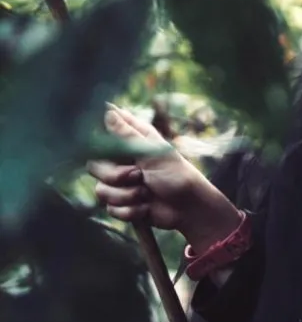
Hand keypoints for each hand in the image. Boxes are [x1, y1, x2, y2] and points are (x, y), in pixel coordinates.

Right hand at [87, 105, 243, 253]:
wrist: (187, 208)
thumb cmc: (176, 175)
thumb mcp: (152, 153)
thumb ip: (127, 135)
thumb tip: (108, 110)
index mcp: (132, 140)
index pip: (104, 130)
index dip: (98, 136)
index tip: (106, 146)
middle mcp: (122, 159)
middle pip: (94, 165)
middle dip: (115, 175)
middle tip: (138, 175)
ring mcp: (120, 182)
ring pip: (101, 189)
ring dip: (126, 195)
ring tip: (146, 194)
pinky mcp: (121, 202)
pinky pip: (110, 208)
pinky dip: (130, 210)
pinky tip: (145, 208)